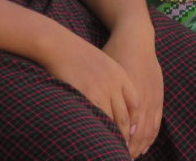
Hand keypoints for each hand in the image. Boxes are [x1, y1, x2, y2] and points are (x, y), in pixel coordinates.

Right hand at [37, 33, 143, 152]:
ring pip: (114, 121)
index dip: (135, 122)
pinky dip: (101, 131)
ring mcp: (102, 90)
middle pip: (126, 117)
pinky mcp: (89, 95)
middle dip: (127, 136)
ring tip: (112, 150)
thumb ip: (111, 81)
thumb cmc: (77, 55)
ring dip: (115, 138)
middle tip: (126, 150)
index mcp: (120, 75)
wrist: (60, 45)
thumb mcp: (102, 63)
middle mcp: (115, 84)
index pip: (135, 103)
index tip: (133, 135)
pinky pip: (98, 118)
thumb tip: (112, 100)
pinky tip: (98, 139)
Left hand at [102, 20, 163, 157]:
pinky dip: (151, 136)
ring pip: (147, 130)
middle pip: (136, 133)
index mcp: (127, 94)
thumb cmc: (113, 53)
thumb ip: (96, 95)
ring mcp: (153, 98)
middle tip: (117, 159)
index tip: (108, 152)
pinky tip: (144, 146)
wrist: (135, 37)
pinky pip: (157, 122)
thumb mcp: (102, 74)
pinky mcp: (159, 96)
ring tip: (129, 156)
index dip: (116, 143)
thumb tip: (82, 117)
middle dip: (128, 149)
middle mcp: (142, 99)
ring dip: (139, 146)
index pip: (123, 128)